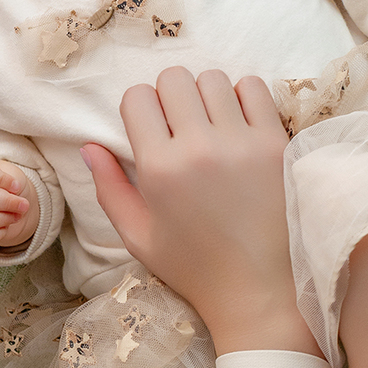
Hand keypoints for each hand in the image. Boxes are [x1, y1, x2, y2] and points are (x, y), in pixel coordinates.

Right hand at [0, 159, 37, 250]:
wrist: (5, 202)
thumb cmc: (6, 185)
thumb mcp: (11, 175)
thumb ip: (13, 181)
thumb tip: (14, 196)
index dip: (1, 180)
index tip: (17, 186)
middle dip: (7, 202)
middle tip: (24, 205)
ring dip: (3, 219)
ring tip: (17, 216)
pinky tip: (6, 227)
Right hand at [82, 68, 319, 355]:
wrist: (260, 289)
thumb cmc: (194, 267)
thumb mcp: (137, 236)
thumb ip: (109, 189)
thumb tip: (90, 146)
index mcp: (160, 169)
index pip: (138, 97)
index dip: (138, 109)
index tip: (149, 129)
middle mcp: (199, 147)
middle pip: (174, 79)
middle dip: (169, 95)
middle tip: (178, 124)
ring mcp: (242, 142)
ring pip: (213, 79)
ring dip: (205, 94)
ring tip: (211, 123)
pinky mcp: (277, 143)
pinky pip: (254, 88)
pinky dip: (242, 96)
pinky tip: (238, 124)